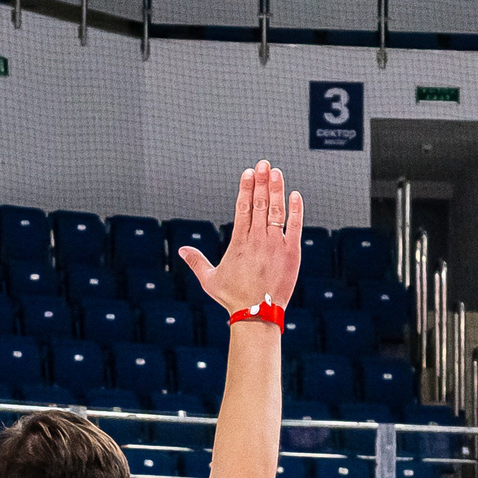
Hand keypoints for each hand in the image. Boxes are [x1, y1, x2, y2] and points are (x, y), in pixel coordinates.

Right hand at [179, 162, 302, 315]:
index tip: (248, 173)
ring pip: (276, 211)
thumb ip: (196, 261)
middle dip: (261, 182)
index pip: (243, 208)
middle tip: (263, 163)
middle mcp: (257, 239)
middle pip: (260, 204)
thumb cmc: (233, 298)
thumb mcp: (209, 279)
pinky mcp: (291, 253)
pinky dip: (296, 210)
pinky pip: (295, 226)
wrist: (257, 314)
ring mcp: (275, 244)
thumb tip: (181, 250)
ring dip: (276, 190)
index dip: (246, 188)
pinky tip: (295, 195)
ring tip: (275, 172)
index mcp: (239, 242)